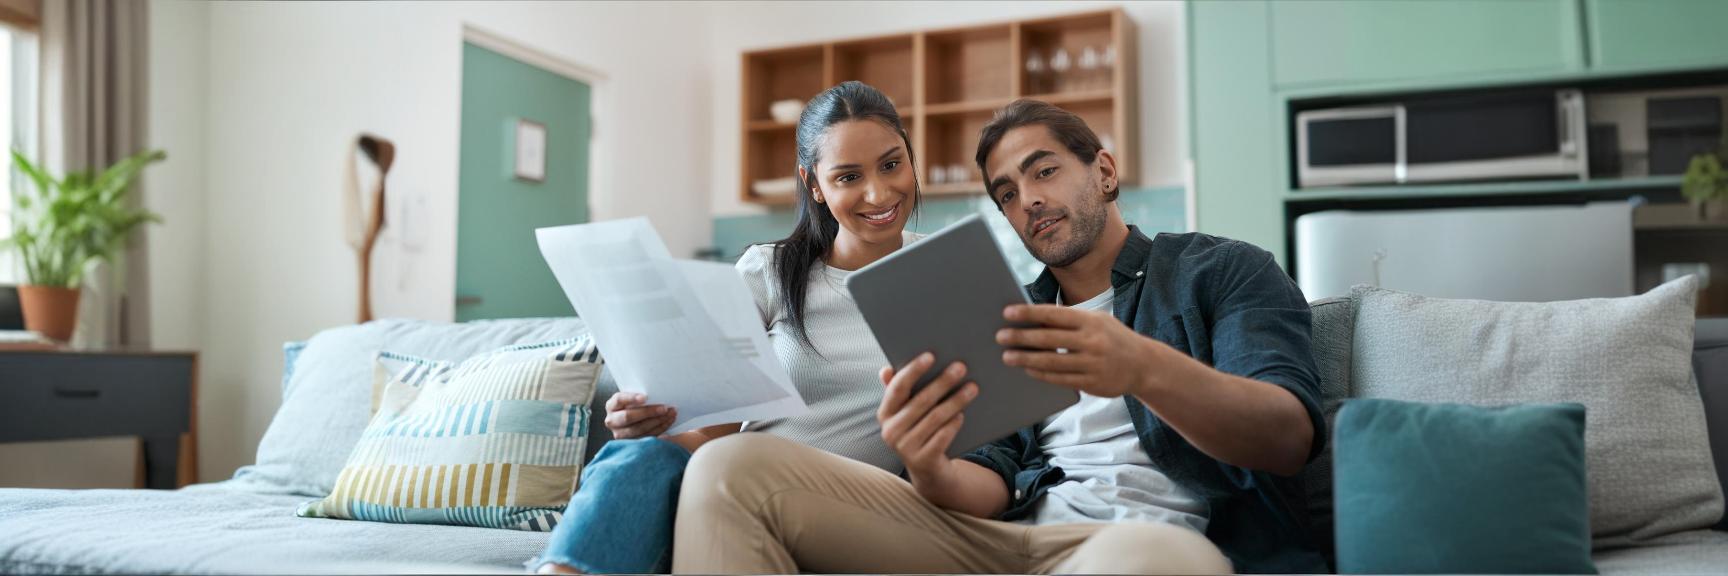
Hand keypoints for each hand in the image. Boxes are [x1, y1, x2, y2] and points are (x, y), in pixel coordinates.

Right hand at [604, 392, 675, 438]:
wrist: (634, 418)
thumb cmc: (635, 405)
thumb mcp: (633, 398)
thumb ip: (640, 395)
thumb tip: (656, 392)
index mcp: (611, 406)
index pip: (619, 400)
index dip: (631, 398)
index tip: (645, 397)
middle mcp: (612, 421)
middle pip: (628, 417)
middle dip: (648, 412)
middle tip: (664, 408)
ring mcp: (620, 434)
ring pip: (639, 429)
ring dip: (658, 421)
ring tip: (670, 413)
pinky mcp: (631, 444)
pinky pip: (647, 437)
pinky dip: (660, 428)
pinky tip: (668, 421)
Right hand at [877, 352, 978, 494]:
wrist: (928, 470)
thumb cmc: (919, 430)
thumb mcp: (906, 412)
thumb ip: (898, 391)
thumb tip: (885, 370)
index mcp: (885, 414)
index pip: (897, 388)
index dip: (913, 370)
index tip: (930, 355)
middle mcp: (891, 431)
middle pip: (921, 401)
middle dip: (942, 382)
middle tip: (961, 367)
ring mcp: (906, 449)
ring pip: (935, 418)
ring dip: (955, 401)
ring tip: (972, 388)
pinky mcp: (923, 461)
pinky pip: (942, 437)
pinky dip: (953, 424)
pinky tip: (963, 414)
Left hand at [997, 303, 1168, 397]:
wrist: (1144, 365)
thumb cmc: (1112, 338)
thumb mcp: (1097, 322)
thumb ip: (1069, 320)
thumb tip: (1033, 319)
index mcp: (1091, 321)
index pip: (1054, 314)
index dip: (1029, 313)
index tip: (1008, 313)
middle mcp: (1092, 341)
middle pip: (1049, 339)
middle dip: (1021, 337)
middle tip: (1000, 336)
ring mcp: (1093, 364)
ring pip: (1052, 362)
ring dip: (1026, 358)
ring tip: (1007, 356)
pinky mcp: (1092, 384)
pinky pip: (1060, 379)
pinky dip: (1041, 374)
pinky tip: (1027, 369)